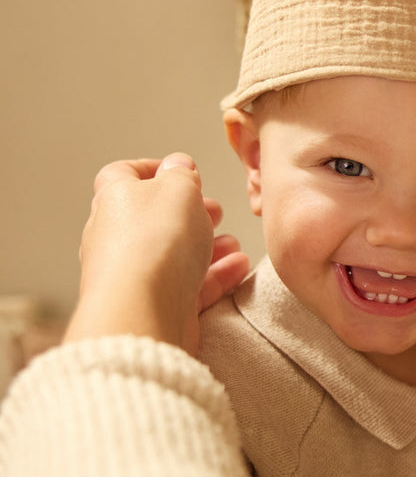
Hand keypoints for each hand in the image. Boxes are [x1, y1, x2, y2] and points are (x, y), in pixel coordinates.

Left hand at [65, 154, 249, 354]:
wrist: (141, 310)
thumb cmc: (154, 242)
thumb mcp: (178, 187)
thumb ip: (181, 173)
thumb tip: (177, 165)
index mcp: (114, 200)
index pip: (123, 174)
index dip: (153, 168)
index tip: (180, 171)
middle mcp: (116, 237)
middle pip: (155, 217)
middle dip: (190, 212)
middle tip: (214, 211)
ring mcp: (135, 274)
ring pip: (175, 253)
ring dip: (208, 245)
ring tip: (233, 243)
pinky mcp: (155, 305)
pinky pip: (189, 285)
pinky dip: (216, 275)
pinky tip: (239, 267)